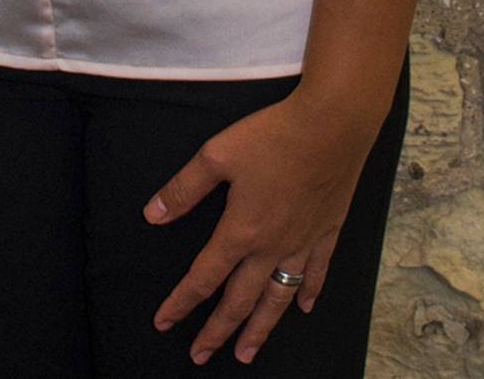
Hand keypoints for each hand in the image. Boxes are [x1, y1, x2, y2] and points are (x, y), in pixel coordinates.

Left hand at [144, 92, 377, 364]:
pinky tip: (303, 308)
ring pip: (277, 299)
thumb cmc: (272, 137)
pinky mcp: (326, 233)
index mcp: (240, 230)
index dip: (182, 302)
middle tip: (200, 355)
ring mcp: (303, 244)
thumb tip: (152, 215)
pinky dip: (307, 294)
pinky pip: (316, 274)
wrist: (331, 127)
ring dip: (260, 329)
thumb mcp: (216, 155)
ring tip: (247, 353)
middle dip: (217, 331)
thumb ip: (184, 189)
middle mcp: (272, 247)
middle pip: (240, 300)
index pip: (204, 277)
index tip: (164, 323)